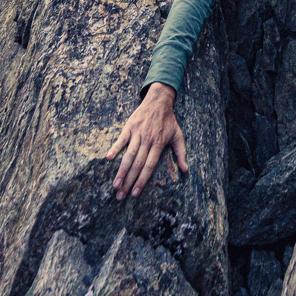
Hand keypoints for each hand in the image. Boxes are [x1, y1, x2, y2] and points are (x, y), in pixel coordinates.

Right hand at [107, 83, 186, 199]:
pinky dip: (115, 147)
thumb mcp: (178, 135)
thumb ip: (181, 153)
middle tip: (120, 196)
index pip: (149, 166)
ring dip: (121, 170)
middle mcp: (148, 140)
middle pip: (137, 164)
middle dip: (128, 182)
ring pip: (129, 155)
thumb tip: (186, 170)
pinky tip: (109, 158)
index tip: (135, 194)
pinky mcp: (129, 126)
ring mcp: (138, 133)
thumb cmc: (169, 121)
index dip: (142, 180)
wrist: (159, 100)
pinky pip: (121, 139)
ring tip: (115, 185)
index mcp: (159, 144)